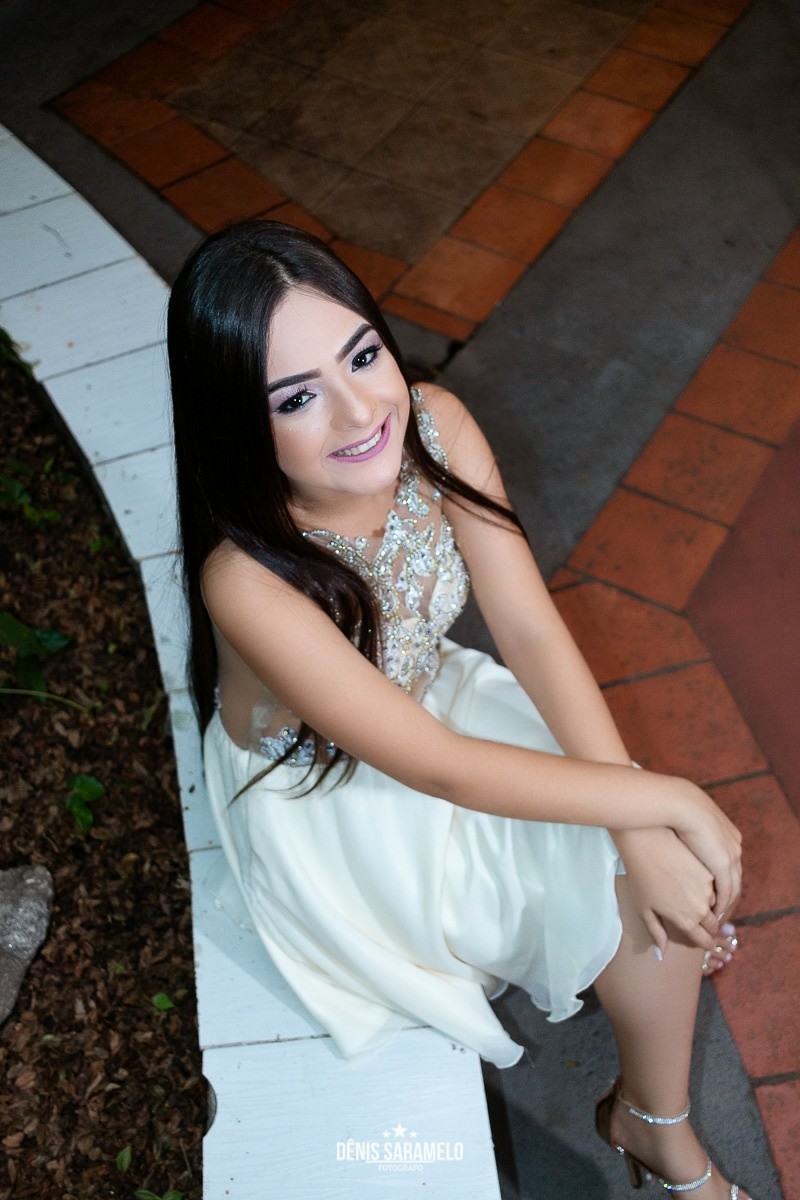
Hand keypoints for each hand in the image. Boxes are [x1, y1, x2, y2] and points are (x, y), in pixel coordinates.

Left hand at [614, 826, 720, 954]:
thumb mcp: (644, 908)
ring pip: (716, 904)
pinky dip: (710, 889)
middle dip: (709, 927)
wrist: (648, 844)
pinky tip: (697, 883)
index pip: (704, 940)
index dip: (703, 942)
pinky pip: (715, 886)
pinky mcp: (711, 871)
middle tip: (702, 924)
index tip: (702, 941)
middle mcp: (701, 908)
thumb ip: (656, 933)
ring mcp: (709, 889)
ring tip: (697, 901)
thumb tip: (661, 954)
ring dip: (710, 907)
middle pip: (714, 925)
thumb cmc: (640, 877)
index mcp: (686, 921)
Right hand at [669, 778, 742, 920]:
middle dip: (728, 897)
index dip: (723, 881)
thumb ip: (693, 833)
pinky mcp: (723, 864)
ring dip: (726, 904)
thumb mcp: (689, 821)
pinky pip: (727, 891)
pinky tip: (713, 913)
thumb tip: (686, 838)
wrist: (677, 803)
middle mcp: (734, 847)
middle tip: (718, 912)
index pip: (730, 866)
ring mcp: (731, 856)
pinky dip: (722, 904)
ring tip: (716, 918)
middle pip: (735, 879)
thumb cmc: (674, 809)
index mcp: (729, 835)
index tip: (713, 894)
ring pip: (734, 888)